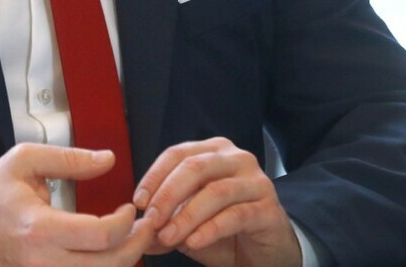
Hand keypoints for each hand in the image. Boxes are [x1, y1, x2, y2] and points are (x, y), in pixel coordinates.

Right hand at [0, 143, 154, 266]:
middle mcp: (43, 261)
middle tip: (146, 228)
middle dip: (137, 246)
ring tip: (131, 241)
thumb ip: (69, 159)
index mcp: (39, 228)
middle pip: (108, 266)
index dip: (126, 223)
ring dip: (123, 262)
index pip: (101, 235)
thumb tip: (107, 159)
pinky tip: (108, 256)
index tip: (129, 208)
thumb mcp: (25, 161)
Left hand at [133, 137, 301, 266]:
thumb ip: (164, 223)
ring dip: (186, 215)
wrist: (264, 253)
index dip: (154, 176)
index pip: (177, 154)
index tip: (138, 202)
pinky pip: (236, 215)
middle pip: (195, 167)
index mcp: (213, 152)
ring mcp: (256, 182)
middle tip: (151, 221)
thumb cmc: (224, 231)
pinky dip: (210, 229)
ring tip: (168, 236)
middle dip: (167, 194)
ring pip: (215, 191)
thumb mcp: (188, 225)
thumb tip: (137, 230)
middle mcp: (236, 159)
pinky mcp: (268, 209)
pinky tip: (193, 242)